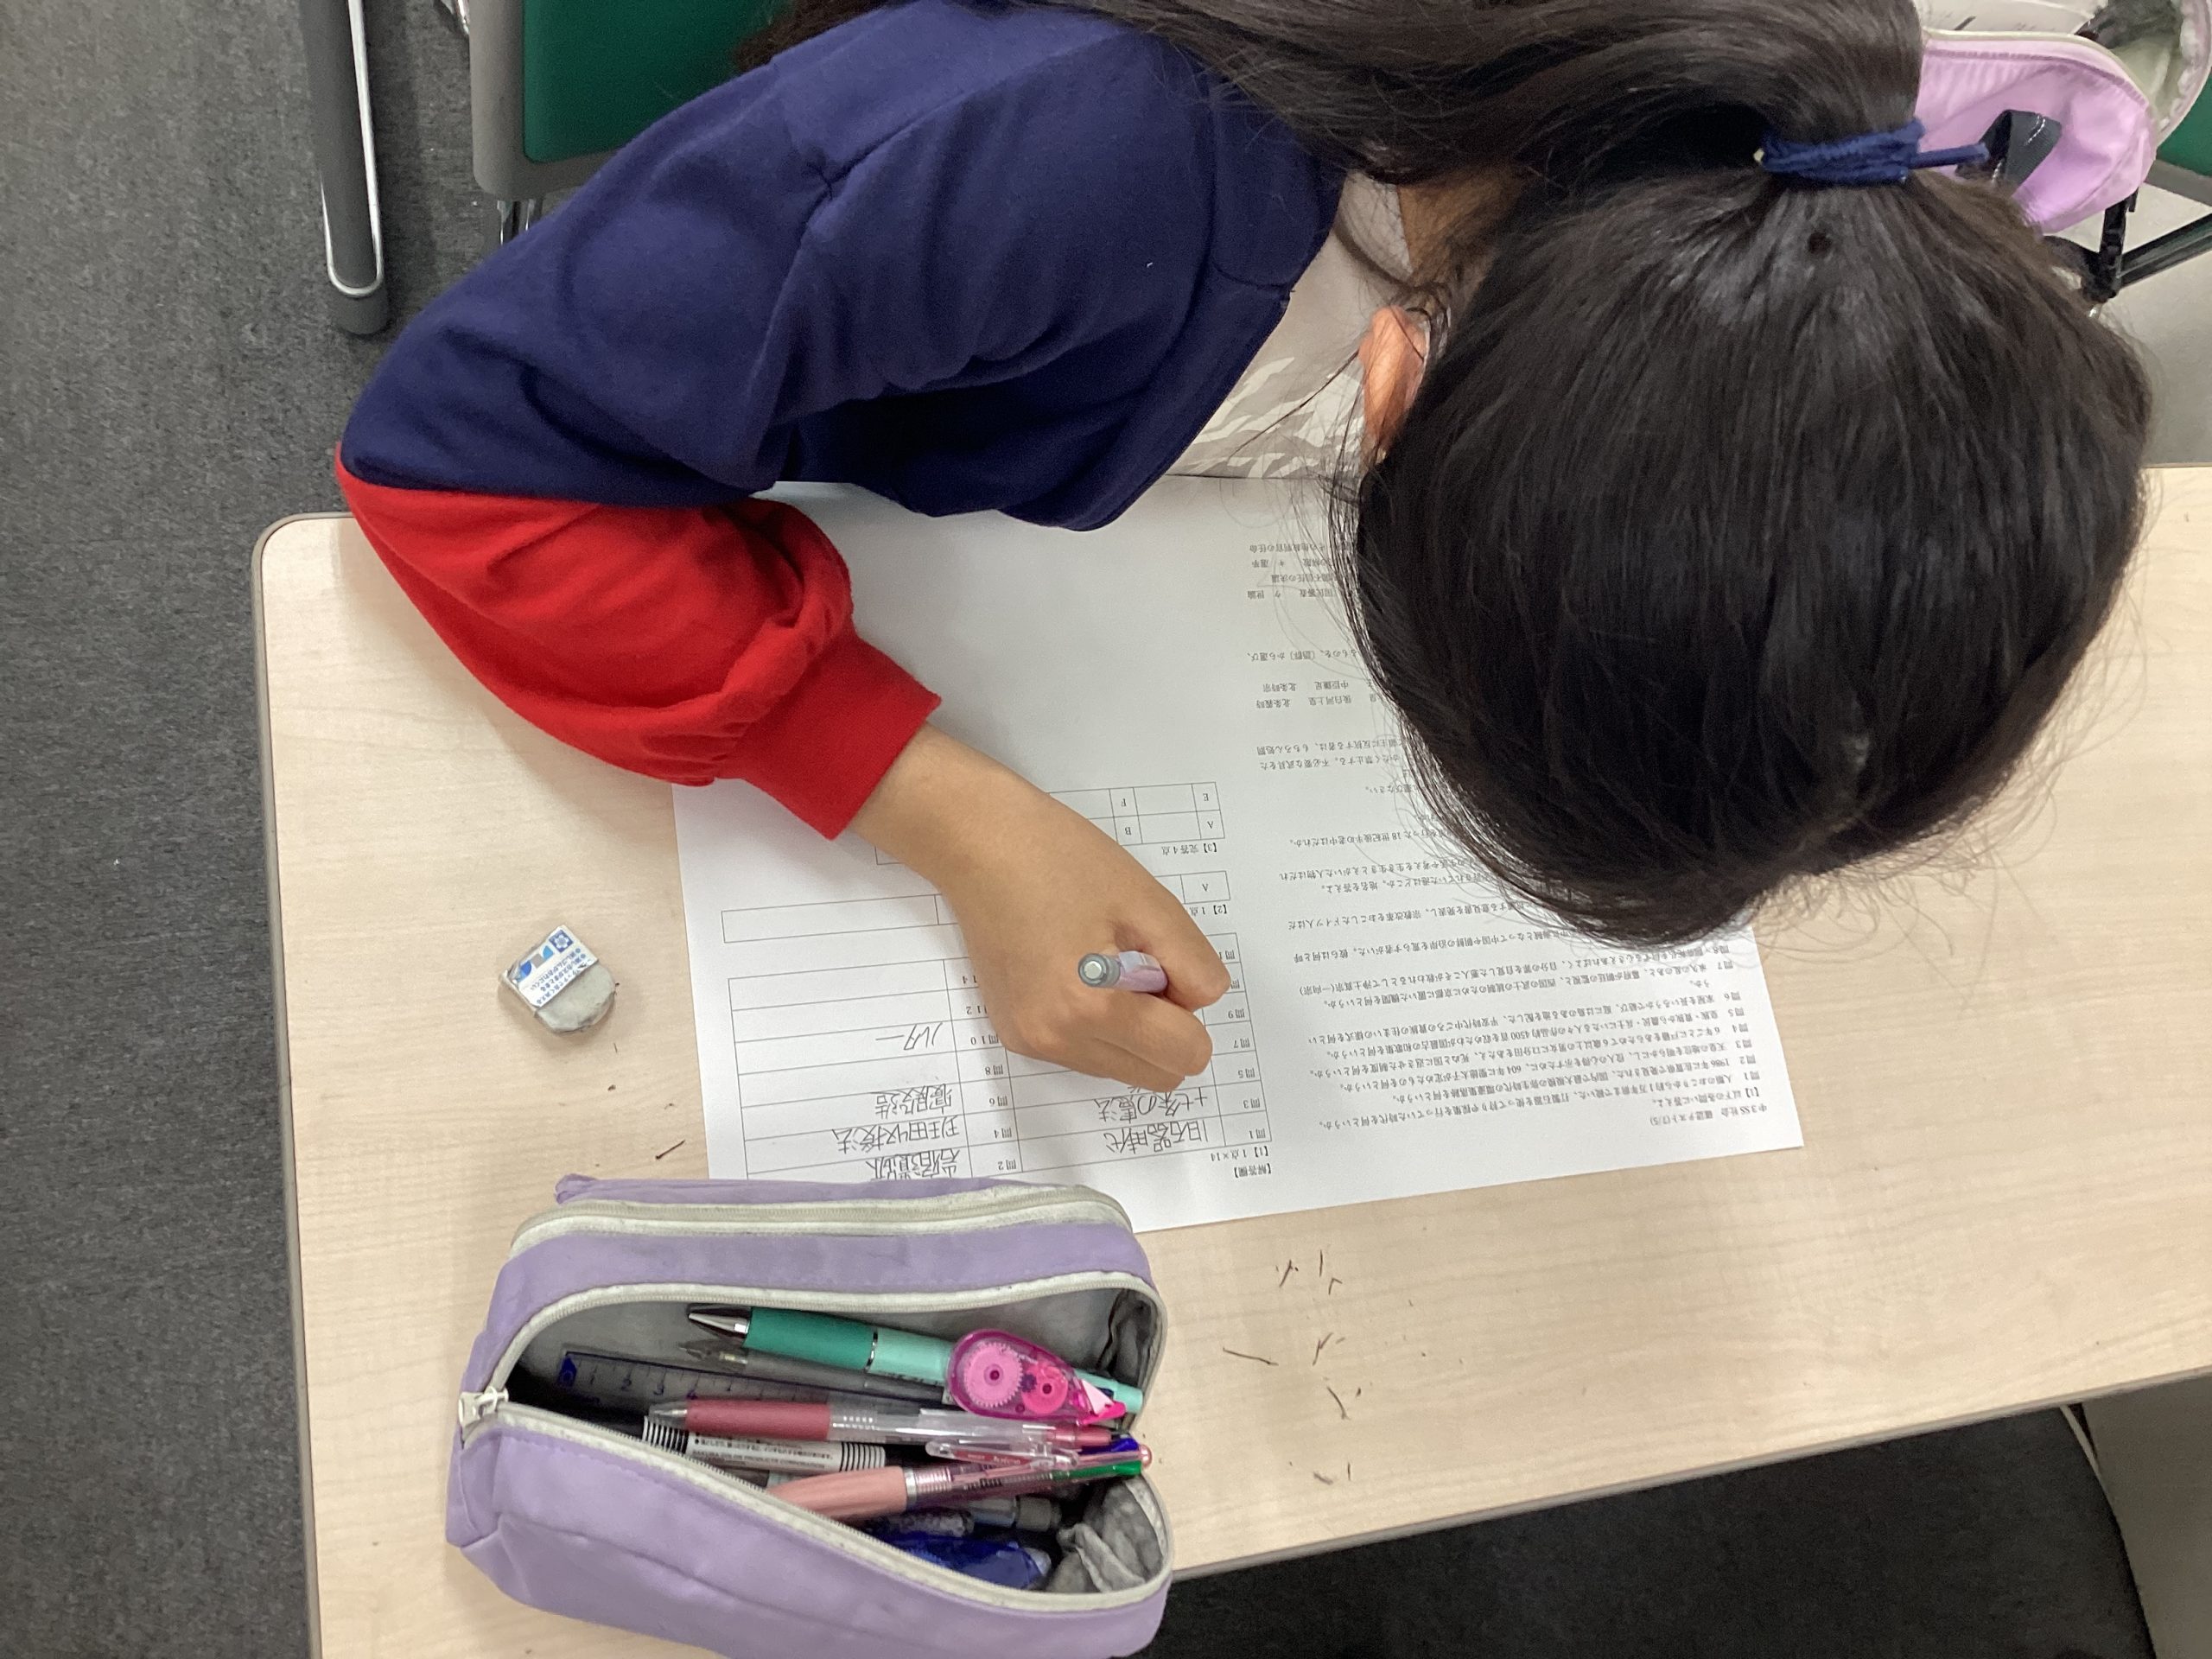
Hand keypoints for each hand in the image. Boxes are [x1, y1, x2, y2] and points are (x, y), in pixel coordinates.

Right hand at [852, 726, 1229, 1089]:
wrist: (978, 845)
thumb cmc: (1060, 859)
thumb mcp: (1147, 900)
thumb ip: (1191, 961)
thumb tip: (1199, 1001)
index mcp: (1090, 1006)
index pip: (1184, 1054)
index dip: (1190, 1008)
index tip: (1163, 963)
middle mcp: (1055, 1038)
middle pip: (1156, 1075)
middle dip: (1165, 1027)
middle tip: (1137, 964)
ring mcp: (1030, 1041)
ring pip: (1121, 1068)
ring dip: (1131, 1029)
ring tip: (1100, 963)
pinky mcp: (1014, 1034)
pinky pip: (1084, 1053)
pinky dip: (1098, 1026)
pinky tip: (1074, 971)